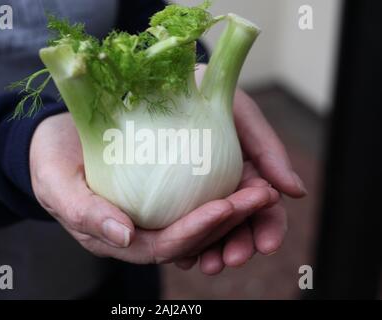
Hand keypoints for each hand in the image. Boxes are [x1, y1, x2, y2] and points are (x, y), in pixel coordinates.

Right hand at [29, 113, 279, 263]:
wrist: (53, 140)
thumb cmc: (50, 161)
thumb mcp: (56, 183)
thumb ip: (84, 212)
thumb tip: (125, 237)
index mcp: (117, 237)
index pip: (164, 245)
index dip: (196, 231)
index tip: (227, 206)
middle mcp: (141, 233)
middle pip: (192, 239)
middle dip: (230, 222)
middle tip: (264, 194)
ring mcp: (154, 215)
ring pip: (202, 224)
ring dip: (237, 212)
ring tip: (266, 189)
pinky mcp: (162, 195)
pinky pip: (198, 201)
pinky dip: (224, 195)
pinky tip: (247, 178)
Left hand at [174, 64, 306, 273]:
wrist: (169, 84)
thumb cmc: (211, 95)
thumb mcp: (242, 115)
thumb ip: (269, 150)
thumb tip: (298, 191)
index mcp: (248, 175)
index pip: (264, 209)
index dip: (268, 228)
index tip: (266, 244)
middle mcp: (226, 190)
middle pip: (238, 227)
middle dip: (238, 246)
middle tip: (231, 259)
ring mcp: (200, 196)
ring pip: (210, 232)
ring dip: (211, 251)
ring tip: (205, 264)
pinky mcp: (173, 199)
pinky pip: (180, 225)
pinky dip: (183, 241)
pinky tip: (179, 252)